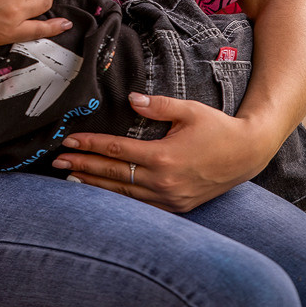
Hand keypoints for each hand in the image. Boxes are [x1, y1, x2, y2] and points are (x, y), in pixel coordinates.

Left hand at [51, 93, 272, 212]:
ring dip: (94, 185)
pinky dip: (117, 199)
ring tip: (71, 178)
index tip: (69, 140)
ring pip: (122, 194)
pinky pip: (139, 204)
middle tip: (57, 162)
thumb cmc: (218, 128)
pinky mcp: (175, 207)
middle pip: (112, 174)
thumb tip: (131, 99)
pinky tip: (102, 194)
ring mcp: (169, 199)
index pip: (116, 150)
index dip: (90, 144)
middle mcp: (163, 182)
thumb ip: (158, 105)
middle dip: (83, 166)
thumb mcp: (190, 110)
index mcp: (163, 157)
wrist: (247, 155)